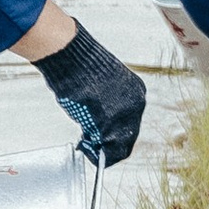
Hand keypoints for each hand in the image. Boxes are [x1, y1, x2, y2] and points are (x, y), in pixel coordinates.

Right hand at [34, 24, 147, 165]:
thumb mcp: (103, 88)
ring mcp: (123, 114)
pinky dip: (93, 151)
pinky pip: (103, 146)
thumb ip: (108, 107)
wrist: (72, 58)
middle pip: (127, 138)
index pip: (131, 125)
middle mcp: (136, 104)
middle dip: (108, 146)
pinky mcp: (109, 122)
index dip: (115, 136)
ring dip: (100, 150)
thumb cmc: (82, 69)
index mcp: (136, 93)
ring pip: (116, 145)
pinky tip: (83, 144)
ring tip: (85, 146)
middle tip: (91, 148)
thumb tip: (102, 131)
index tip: (102, 141)